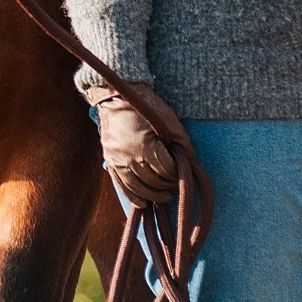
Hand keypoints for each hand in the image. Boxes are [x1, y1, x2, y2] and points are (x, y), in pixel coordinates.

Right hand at [83, 81, 186, 205]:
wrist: (117, 98)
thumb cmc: (147, 107)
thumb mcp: (169, 121)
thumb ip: (182, 142)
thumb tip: (191, 161)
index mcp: (145, 145)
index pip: (165, 169)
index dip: (176, 173)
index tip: (181, 171)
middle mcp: (129, 156)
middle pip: (152, 181)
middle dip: (166, 185)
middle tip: (174, 185)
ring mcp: (118, 161)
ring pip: (137, 188)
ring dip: (153, 196)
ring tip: (164, 197)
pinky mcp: (110, 162)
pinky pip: (122, 186)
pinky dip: (133, 197)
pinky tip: (143, 203)